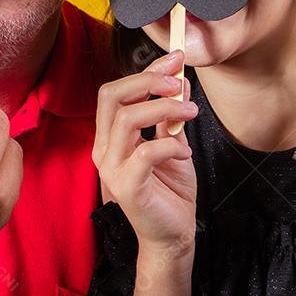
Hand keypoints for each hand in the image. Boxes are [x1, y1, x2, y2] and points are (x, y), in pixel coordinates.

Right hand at [93, 50, 197, 252]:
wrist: (173, 235)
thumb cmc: (170, 191)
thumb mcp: (172, 144)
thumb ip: (170, 117)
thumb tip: (179, 81)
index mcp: (110, 137)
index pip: (116, 92)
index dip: (145, 71)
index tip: (175, 59)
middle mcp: (104, 149)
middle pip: (111, 96)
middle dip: (147, 80)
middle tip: (178, 81)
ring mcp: (111, 169)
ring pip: (127, 119)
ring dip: (164, 108)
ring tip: (191, 113)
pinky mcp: (126, 187)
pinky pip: (145, 152)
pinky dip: (170, 145)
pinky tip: (185, 153)